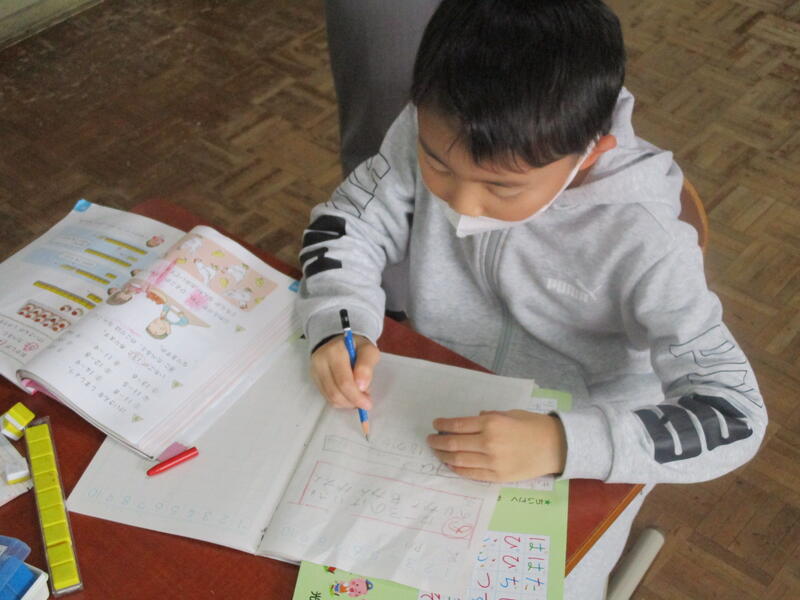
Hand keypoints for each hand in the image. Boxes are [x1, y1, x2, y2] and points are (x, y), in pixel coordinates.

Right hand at [310, 334, 379, 409]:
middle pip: (335, 392)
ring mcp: (315, 371)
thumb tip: (361, 386)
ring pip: (330, 397)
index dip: (356, 396)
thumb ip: (366, 366)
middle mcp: (321, 361)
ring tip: (358, 398)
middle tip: (365, 403)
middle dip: (352, 401)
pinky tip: (349, 395)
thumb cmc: (356, 347)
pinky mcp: (314, 378)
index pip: (344, 381)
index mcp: (335, 352)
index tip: (368, 403)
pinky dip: (340, 401)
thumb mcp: (368, 350)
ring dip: (347, 403)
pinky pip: (327, 396)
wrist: (339, 342)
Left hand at [426, 410, 566, 481]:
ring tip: (437, 452)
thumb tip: (472, 420)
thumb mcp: (509, 414)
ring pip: (459, 460)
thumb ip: (488, 417)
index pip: (457, 425)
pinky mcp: (497, 476)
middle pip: (454, 444)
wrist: (556, 446)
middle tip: (431, 440)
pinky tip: (451, 464)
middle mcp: (488, 443)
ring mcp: (492, 462)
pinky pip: (471, 474)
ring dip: (444, 456)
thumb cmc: (533, 425)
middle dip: (438, 442)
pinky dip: (457, 469)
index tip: (435, 425)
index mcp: (491, 423)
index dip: (442, 425)